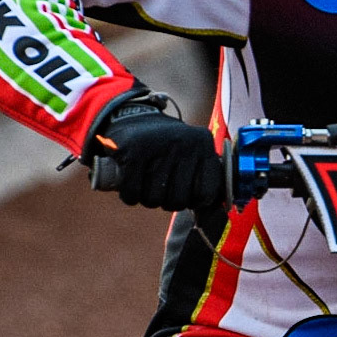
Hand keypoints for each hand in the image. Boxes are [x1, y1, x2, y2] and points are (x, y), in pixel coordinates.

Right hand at [88, 97, 222, 209]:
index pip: (207, 193)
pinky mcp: (133, 150)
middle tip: (163, 187)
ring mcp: (160, 144)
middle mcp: (185, 142)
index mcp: (204, 144)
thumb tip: (206, 219)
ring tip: (148, 183)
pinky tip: (131, 184)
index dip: (196, 202)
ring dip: (148, 199)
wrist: (132, 117)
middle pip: (178, 200)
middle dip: (168, 202)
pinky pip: (132, 194)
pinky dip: (129, 196)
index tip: (188, 195)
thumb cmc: (168, 148)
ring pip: (154, 200)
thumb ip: (204, 182)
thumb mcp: (192, 155)